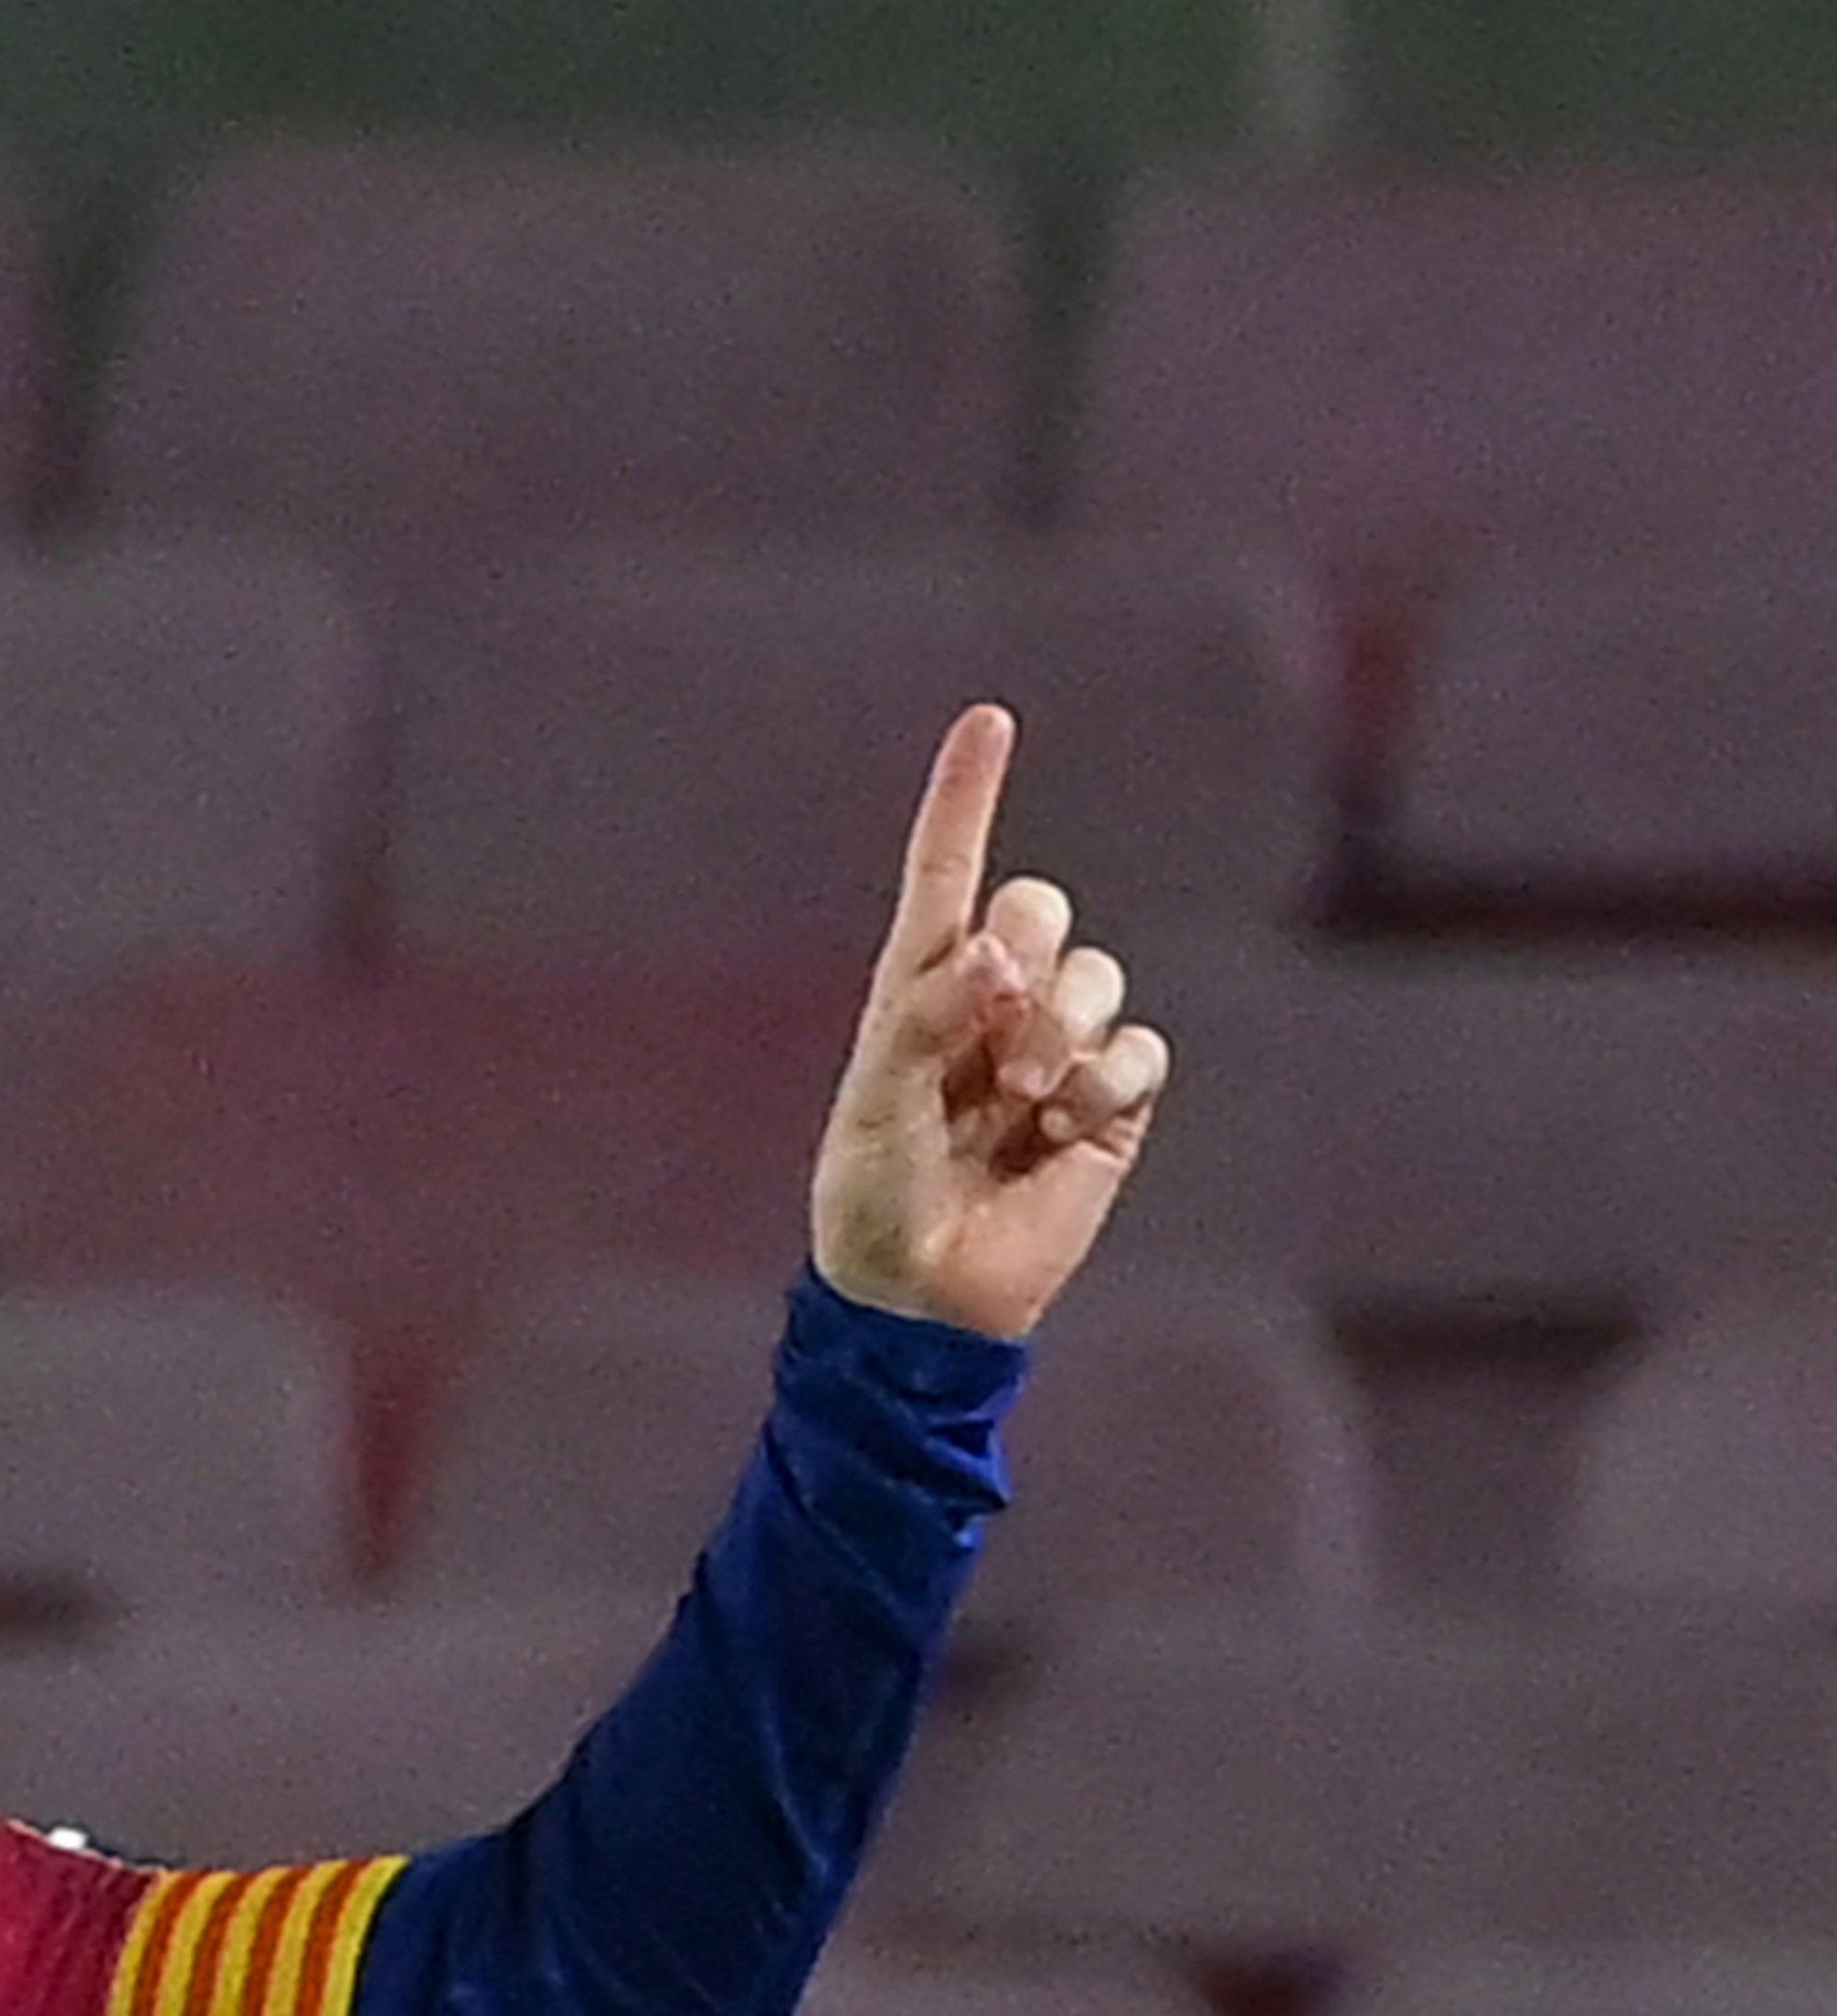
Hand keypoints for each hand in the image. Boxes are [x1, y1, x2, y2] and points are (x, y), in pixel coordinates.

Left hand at [805, 705, 1171, 1340]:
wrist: (922, 1294)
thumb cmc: (876, 1196)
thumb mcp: (879, 1101)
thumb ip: (932, 1017)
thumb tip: (1002, 955)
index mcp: (920, 990)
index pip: (948, 876)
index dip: (967, 798)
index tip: (988, 721)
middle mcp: (994, 1005)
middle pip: (1041, 908)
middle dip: (1029, 946)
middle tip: (996, 1018)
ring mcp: (1058, 1049)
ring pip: (1099, 976)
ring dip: (1063, 1031)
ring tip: (1021, 1098)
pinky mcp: (1110, 1103)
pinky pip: (1140, 1050)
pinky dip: (1104, 1084)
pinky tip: (1064, 1130)